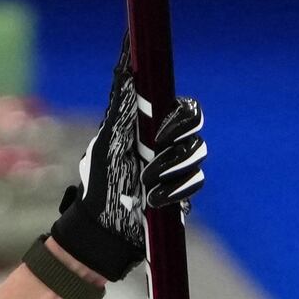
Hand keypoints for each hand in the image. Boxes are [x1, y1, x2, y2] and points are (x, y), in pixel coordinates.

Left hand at [48, 51, 208, 280]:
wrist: (105, 225)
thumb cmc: (101, 179)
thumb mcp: (107, 143)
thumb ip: (120, 111)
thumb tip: (127, 73)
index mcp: (152, 123)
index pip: (178, 104)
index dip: (179, 108)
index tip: (163, 124)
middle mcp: (170, 139)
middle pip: (196, 123)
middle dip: (179, 133)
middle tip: (160, 143)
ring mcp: (180, 163)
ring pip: (197, 152)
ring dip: (170, 167)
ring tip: (145, 181)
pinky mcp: (185, 187)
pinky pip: (195, 181)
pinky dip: (174, 190)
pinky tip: (153, 200)